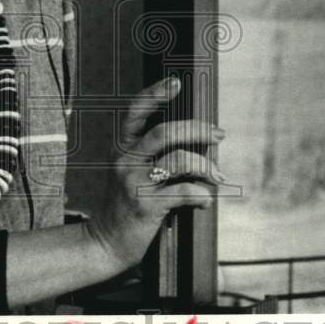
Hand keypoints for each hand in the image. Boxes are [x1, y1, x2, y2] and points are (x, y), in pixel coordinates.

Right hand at [85, 77, 225, 269]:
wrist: (105, 241)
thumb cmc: (126, 203)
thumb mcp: (131, 171)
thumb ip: (153, 154)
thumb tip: (196, 141)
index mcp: (123, 146)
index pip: (136, 111)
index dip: (155, 94)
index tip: (175, 82)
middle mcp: (125, 159)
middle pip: (165, 132)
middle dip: (198, 130)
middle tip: (219, 135)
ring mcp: (134, 182)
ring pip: (179, 161)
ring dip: (206, 167)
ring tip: (218, 176)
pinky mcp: (145, 205)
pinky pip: (183, 192)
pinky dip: (202, 195)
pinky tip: (205, 200)